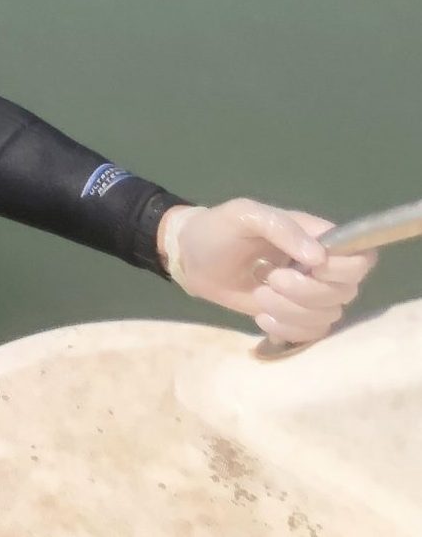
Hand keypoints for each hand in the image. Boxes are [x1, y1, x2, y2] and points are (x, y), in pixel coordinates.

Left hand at [159, 199, 375, 344]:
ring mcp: (308, 295)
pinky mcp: (292, 317)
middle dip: (307, 291)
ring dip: (291, 311)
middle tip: (270, 279)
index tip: (312, 266)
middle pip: (345, 291)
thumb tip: (318, 256)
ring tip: (259, 295)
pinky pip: (310, 333)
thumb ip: (281, 228)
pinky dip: (287, 329)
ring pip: (328, 315)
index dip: (344, 268)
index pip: (359, 258)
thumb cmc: (218, 230)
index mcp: (316, 237)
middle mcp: (320, 268)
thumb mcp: (244, 215)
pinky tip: (261, 317)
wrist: (190, 258)